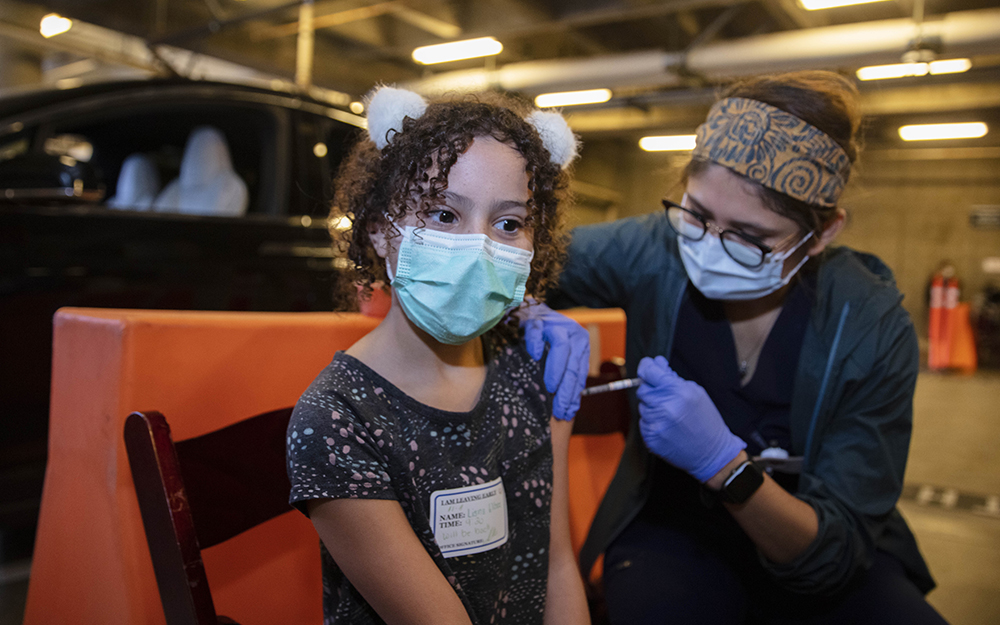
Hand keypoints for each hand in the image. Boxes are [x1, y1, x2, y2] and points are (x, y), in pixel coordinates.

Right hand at [518, 301, 589, 420]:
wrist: (530, 312)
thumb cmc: (545, 339)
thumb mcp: (561, 357)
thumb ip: (566, 375)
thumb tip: (569, 408)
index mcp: (581, 344)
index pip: (579, 373)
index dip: (574, 395)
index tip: (567, 413)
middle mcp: (573, 332)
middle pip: (572, 364)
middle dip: (566, 390)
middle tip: (559, 409)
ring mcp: (556, 323)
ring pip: (561, 347)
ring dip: (556, 370)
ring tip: (550, 387)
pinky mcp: (537, 318)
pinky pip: (537, 330)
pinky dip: (536, 343)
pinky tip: (535, 355)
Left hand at [637, 356, 745, 482]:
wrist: (711, 452)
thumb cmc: (706, 421)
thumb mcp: (696, 393)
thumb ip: (673, 377)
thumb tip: (657, 363)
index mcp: (679, 393)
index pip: (649, 372)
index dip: (647, 367)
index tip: (647, 366)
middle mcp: (666, 408)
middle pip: (643, 389)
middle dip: (652, 389)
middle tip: (666, 396)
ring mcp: (657, 424)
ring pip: (642, 406)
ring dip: (653, 407)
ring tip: (671, 414)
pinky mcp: (651, 437)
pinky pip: (643, 422)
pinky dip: (652, 421)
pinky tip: (667, 425)